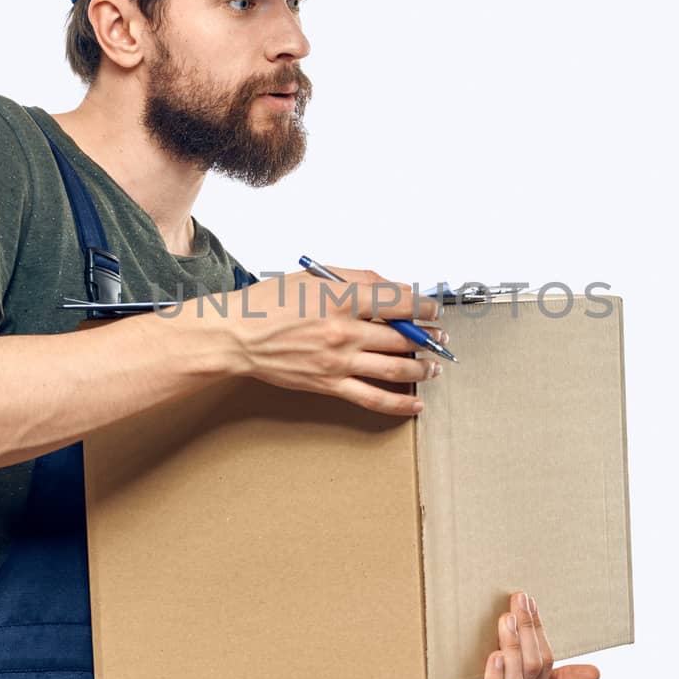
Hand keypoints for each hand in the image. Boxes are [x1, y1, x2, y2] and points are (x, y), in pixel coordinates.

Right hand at [225, 267, 446, 416]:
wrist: (238, 336)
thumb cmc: (272, 302)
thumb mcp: (316, 276)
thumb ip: (359, 278)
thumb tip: (395, 289)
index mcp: (342, 298)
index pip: (399, 302)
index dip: (425, 306)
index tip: (433, 309)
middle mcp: (344, 331)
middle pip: (402, 337)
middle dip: (428, 338)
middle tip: (439, 338)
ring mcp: (338, 362)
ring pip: (394, 369)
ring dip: (422, 368)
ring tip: (433, 366)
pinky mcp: (330, 385)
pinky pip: (373, 398)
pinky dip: (400, 402)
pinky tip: (416, 402)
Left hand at [411, 591, 600, 678]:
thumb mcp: (511, 677)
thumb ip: (545, 675)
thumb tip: (596, 674)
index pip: (547, 664)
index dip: (540, 631)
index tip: (531, 602)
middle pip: (534, 667)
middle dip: (529, 630)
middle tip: (519, 600)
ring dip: (512, 645)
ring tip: (506, 619)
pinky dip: (494, 674)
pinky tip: (493, 654)